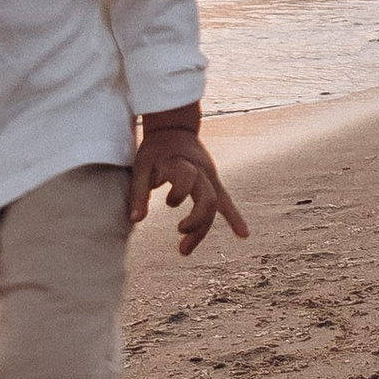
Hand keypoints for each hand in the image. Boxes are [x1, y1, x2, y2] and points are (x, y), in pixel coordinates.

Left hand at [129, 111, 250, 254]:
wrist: (174, 128)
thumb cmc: (156, 149)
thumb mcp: (142, 166)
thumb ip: (139, 193)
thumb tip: (135, 220)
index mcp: (182, 163)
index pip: (188, 178)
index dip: (180, 193)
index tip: (168, 203)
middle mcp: (200, 171)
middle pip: (207, 199)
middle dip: (196, 222)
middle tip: (179, 235)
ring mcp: (209, 177)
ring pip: (214, 206)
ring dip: (201, 230)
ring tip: (184, 250)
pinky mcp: (213, 182)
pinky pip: (226, 202)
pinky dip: (234, 218)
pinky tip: (243, 235)